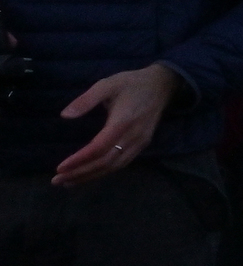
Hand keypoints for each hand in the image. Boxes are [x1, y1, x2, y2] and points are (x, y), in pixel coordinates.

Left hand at [53, 64, 177, 185]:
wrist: (162, 84)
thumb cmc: (131, 83)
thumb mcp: (107, 84)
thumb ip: (86, 100)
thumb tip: (65, 116)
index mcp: (122, 122)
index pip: (99, 148)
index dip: (79, 160)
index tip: (60, 168)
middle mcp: (133, 136)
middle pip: (106, 162)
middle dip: (81, 173)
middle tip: (58, 180)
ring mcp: (139, 142)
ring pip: (114, 166)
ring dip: (91, 176)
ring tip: (69, 182)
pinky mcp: (142, 145)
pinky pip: (122, 163)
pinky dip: (104, 172)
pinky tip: (90, 174)